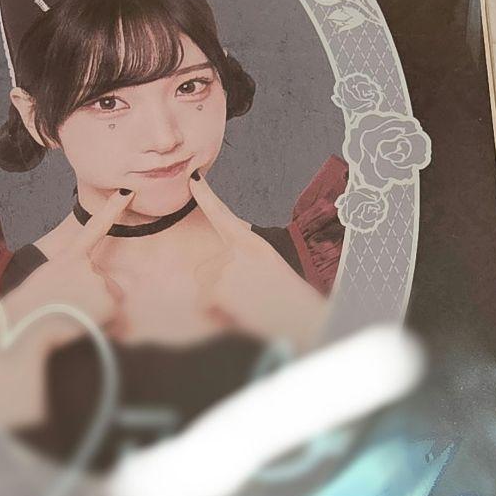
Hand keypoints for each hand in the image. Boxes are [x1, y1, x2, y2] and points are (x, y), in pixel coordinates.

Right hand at [0, 189, 133, 349]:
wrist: (24, 327)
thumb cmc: (30, 310)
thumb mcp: (47, 283)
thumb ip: (71, 280)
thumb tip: (94, 292)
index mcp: (68, 257)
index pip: (94, 228)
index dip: (112, 209)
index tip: (125, 192)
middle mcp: (87, 265)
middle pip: (101, 283)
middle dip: (90, 298)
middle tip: (64, 308)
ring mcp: (99, 281)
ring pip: (107, 300)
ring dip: (94, 311)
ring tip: (69, 316)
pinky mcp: (108, 301)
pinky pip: (111, 316)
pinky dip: (100, 324)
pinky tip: (78, 323)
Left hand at [189, 173, 325, 351]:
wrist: (303, 317)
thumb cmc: (289, 297)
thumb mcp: (268, 266)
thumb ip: (242, 261)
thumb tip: (222, 270)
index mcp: (252, 242)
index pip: (222, 215)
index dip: (205, 195)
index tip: (192, 178)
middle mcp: (237, 250)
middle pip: (206, 268)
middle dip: (219, 287)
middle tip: (250, 298)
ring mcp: (226, 267)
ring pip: (205, 287)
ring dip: (219, 301)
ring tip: (248, 306)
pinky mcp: (218, 287)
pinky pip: (203, 304)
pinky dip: (216, 315)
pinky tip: (240, 315)